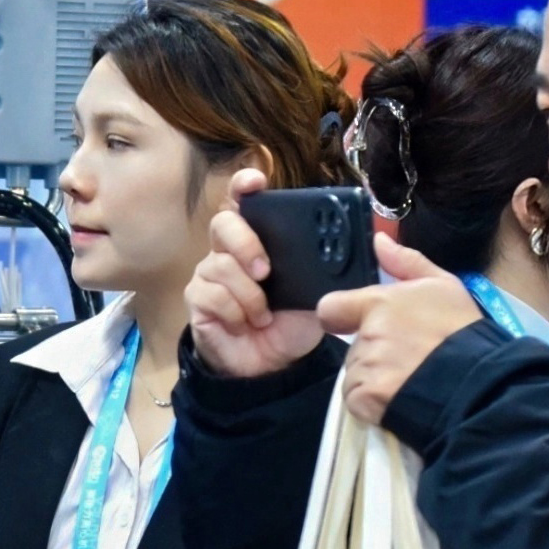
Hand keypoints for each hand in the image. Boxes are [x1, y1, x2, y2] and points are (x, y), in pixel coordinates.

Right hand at [186, 168, 326, 380]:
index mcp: (259, 239)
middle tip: (265, 271)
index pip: (244, 201)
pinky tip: (245, 325)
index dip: (245, 186)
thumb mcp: (317, 293)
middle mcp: (230, 249)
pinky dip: (236, 312)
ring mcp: (210, 273)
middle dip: (245, 244)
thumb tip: (350, 249)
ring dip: (249, 294)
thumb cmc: (291, 321)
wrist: (272, 364)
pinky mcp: (198, 298)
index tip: (255, 183)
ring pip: (220, 265)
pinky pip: (211, 295)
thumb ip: (324, 268)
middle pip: (223, 223)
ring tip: (262, 315)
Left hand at [316, 240, 482, 425]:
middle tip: (409, 357)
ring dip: (375, 379)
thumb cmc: (462, 332)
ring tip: (410, 379)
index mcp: (379, 303)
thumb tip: (378, 241)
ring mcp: (366, 368)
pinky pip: (357, 400)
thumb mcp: (444, 286)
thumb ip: (406, 262)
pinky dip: (373, 403)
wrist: (477, 382)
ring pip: (357, 374)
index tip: (356, 325)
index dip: (341, 317)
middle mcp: (367, 334)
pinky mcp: (366, 399)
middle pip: (354, 346)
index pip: (331, 308)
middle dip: (374, 353)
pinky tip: (400, 398)